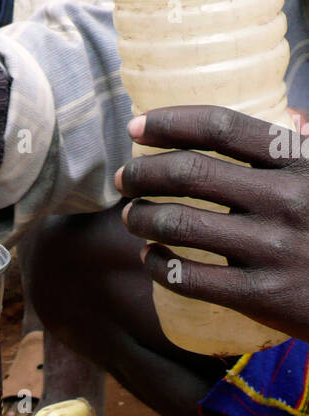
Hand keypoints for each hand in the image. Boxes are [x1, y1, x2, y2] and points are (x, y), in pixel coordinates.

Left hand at [116, 106, 308, 342]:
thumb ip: (298, 148)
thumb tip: (270, 120)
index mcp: (301, 161)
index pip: (222, 127)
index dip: (170, 122)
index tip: (136, 128)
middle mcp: (285, 200)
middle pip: (189, 172)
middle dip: (142, 173)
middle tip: (124, 180)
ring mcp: (272, 249)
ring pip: (180, 223)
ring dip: (141, 217)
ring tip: (131, 217)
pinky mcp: (261, 296)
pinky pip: (188, 277)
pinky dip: (157, 263)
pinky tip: (151, 257)